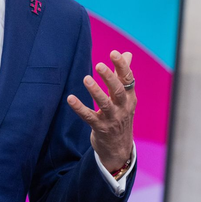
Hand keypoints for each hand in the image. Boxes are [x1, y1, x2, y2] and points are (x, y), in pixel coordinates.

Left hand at [66, 50, 135, 172]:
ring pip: (105, 104)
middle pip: (119, 91)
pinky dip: (79, 108)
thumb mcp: (125, 97)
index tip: (114, 53)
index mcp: (130, 97)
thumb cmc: (120, 117)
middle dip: (110, 78)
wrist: (119, 148)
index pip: (128, 79)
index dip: (122, 66)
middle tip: (99, 65)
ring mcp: (112, 119)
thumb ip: (123, 75)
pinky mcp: (100, 128)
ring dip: (95, 91)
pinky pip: (89, 117)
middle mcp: (123, 108)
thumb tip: (127, 54)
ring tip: (86, 79)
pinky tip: (70, 98)